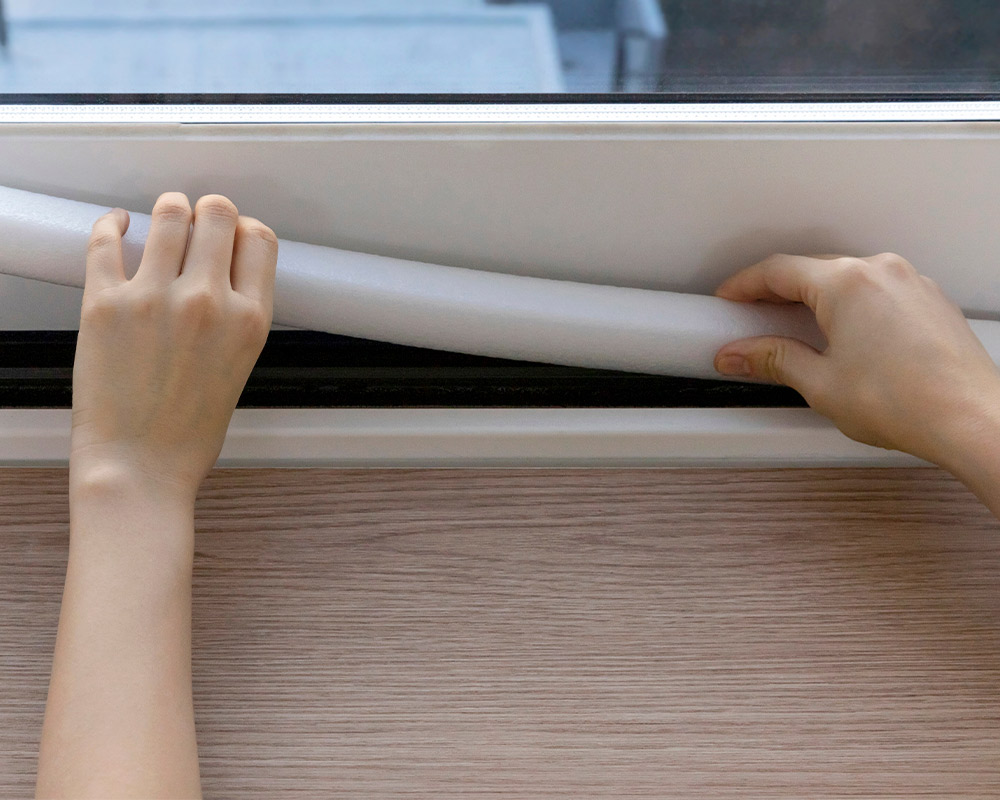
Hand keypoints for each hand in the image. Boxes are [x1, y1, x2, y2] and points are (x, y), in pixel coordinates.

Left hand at [70, 192, 276, 502]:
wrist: (140, 467)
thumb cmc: (188, 431)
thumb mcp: (240, 366)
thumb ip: (238, 314)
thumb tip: (224, 272)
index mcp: (249, 320)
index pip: (259, 239)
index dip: (245, 229)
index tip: (232, 234)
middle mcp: (207, 302)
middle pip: (217, 214)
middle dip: (208, 212)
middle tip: (196, 221)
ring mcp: (153, 299)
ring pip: (168, 214)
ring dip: (167, 210)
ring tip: (161, 219)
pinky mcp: (104, 304)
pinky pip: (106, 239)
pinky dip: (112, 224)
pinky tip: (117, 225)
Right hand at [712, 252, 999, 466]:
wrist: (973, 420)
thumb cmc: (909, 402)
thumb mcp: (820, 384)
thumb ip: (773, 360)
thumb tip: (740, 354)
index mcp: (847, 283)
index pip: (778, 270)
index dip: (744, 285)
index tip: (729, 299)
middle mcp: (881, 272)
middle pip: (812, 270)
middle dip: (777, 294)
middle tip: (754, 321)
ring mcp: (911, 284)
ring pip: (847, 280)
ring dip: (816, 301)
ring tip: (798, 336)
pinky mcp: (929, 302)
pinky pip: (877, 293)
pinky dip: (851, 308)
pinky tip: (844, 340)